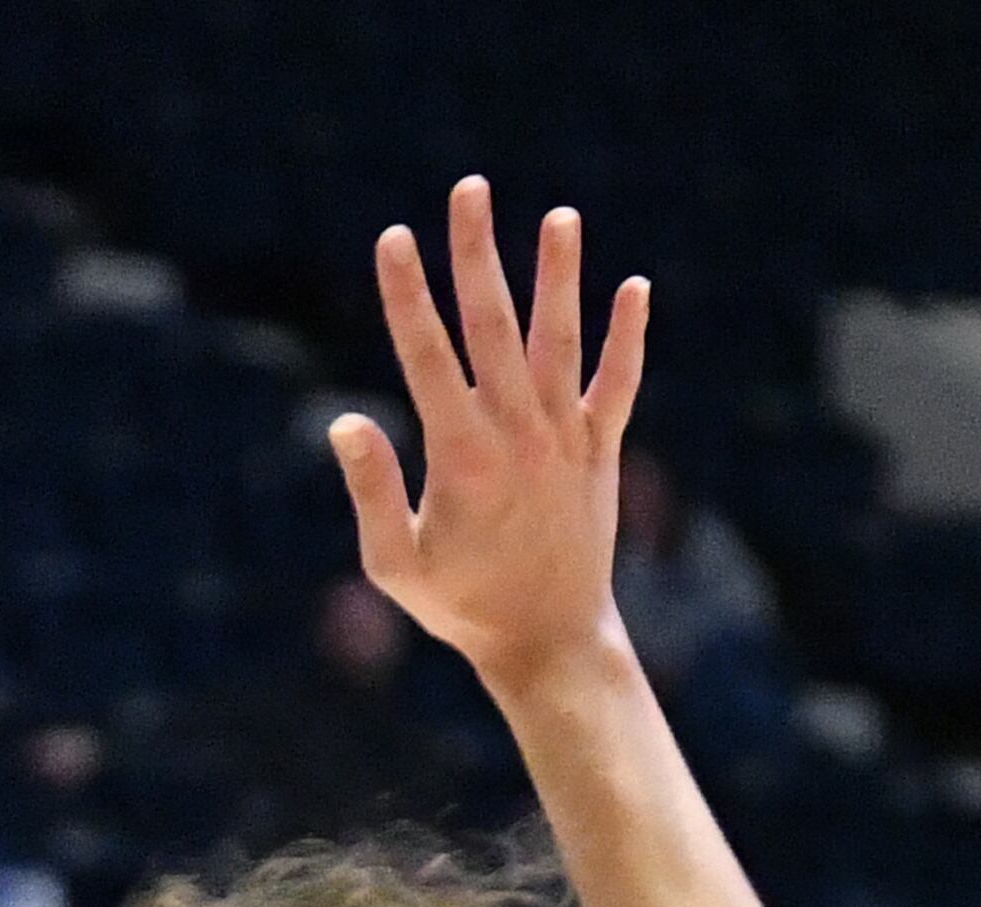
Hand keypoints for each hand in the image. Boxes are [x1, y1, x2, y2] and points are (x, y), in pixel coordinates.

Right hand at [329, 181, 647, 697]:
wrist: (549, 643)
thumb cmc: (464, 608)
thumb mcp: (397, 567)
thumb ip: (373, 492)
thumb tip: (346, 424)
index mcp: (461, 456)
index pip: (428, 356)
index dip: (407, 294)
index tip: (393, 238)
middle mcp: (517, 433)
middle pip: (493, 324)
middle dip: (476, 253)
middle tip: (470, 189)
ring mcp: (565, 437)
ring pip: (561, 340)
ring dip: (560, 276)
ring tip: (561, 219)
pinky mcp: (600, 450)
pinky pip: (619, 384)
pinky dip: (628, 338)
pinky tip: (634, 288)